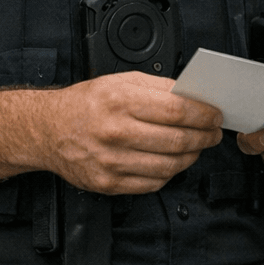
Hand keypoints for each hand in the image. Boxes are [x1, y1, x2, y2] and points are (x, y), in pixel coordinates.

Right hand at [25, 73, 221, 194]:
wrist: (48, 130)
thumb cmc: (85, 104)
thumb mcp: (119, 81)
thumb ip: (157, 87)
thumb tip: (193, 97)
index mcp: (120, 100)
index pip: (177, 110)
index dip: (203, 114)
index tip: (214, 115)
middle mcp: (115, 131)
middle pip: (177, 139)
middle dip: (204, 137)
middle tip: (212, 133)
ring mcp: (112, 161)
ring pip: (169, 165)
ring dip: (191, 156)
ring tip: (196, 147)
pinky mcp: (109, 183)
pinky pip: (153, 183)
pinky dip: (170, 173)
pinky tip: (172, 161)